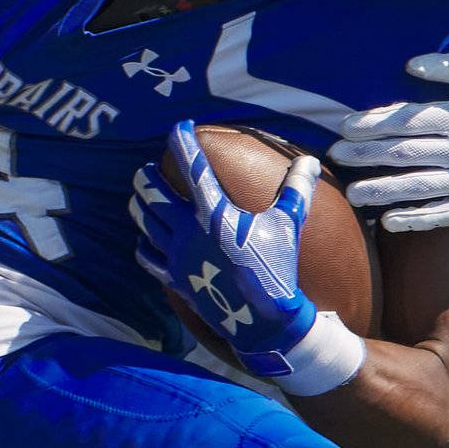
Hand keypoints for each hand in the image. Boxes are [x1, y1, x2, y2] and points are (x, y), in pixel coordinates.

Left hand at [130, 120, 321, 376]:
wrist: (262, 320)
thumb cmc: (277, 268)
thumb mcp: (288, 225)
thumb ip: (295, 190)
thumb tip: (309, 160)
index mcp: (215, 213)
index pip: (192, 167)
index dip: (182, 142)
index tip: (178, 127)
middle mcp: (188, 232)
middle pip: (152, 194)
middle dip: (147, 177)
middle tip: (147, 168)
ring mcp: (177, 256)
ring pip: (144, 222)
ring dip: (139, 204)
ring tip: (140, 194)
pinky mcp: (174, 278)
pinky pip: (146, 256)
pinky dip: (143, 242)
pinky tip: (146, 237)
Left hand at [331, 53, 448, 231]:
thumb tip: (409, 65)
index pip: (409, 121)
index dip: (373, 124)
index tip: (343, 126)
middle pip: (405, 154)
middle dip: (365, 155)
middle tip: (334, 155)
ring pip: (417, 188)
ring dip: (380, 191)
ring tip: (351, 192)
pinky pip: (441, 215)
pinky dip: (413, 220)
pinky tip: (387, 221)